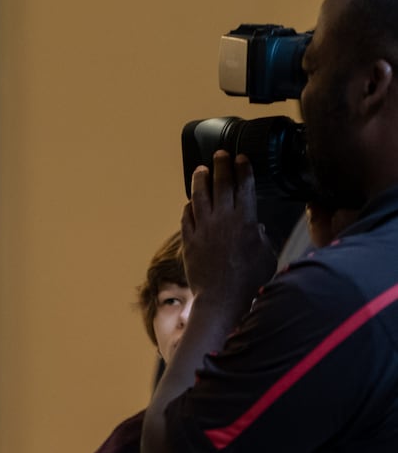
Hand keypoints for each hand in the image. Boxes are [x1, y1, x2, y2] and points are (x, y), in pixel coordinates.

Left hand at [181, 151, 277, 325]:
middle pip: (221, 184)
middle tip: (220, 154)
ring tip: (201, 169)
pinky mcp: (188, 241)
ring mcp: (203, 229)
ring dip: (200, 180)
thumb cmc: (249, 281)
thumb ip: (261, 237)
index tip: (241, 158)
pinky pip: (187, 217)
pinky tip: (191, 202)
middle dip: (221, 165)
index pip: (244, 186)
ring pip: (199, 196)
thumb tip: (256, 227)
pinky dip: (189, 207)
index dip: (243, 169)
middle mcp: (222, 220)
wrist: (222, 299)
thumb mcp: (265, 255)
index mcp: (245, 220)